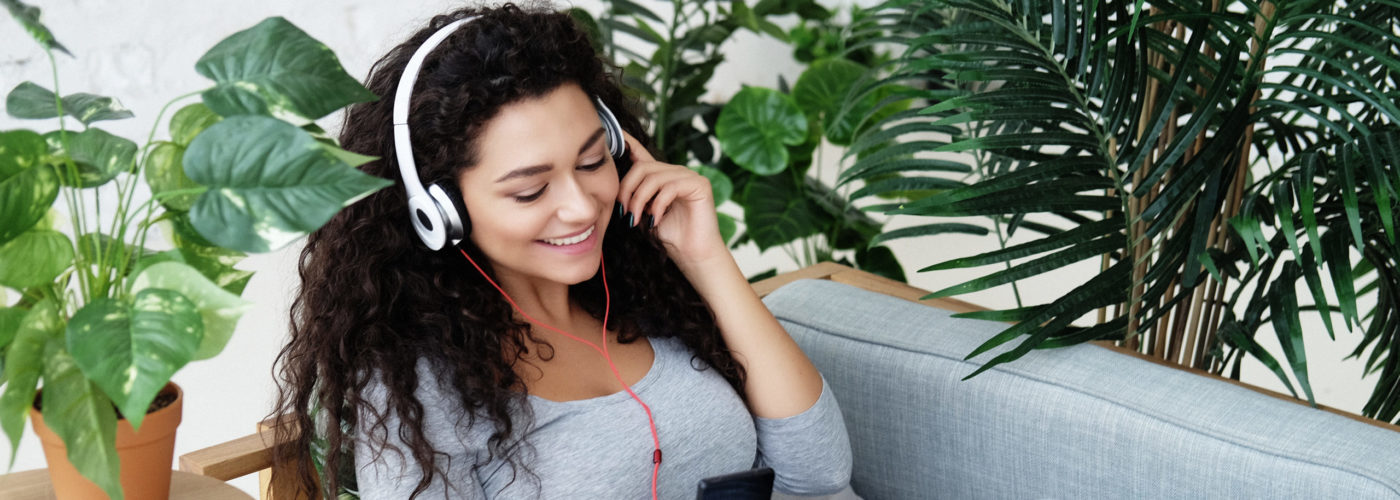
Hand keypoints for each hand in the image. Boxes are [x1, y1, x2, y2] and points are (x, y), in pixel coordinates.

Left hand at [616, 131, 728, 266]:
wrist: (692, 255)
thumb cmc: (669, 236)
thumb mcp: (643, 213)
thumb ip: (634, 196)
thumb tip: (613, 185)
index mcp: (662, 177)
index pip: (641, 154)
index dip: (627, 143)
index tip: (614, 133)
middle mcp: (676, 172)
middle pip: (642, 167)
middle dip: (627, 189)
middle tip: (624, 212)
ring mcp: (689, 176)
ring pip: (654, 177)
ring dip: (639, 200)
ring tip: (636, 219)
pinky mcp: (700, 184)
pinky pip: (670, 187)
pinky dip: (658, 204)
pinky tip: (655, 219)